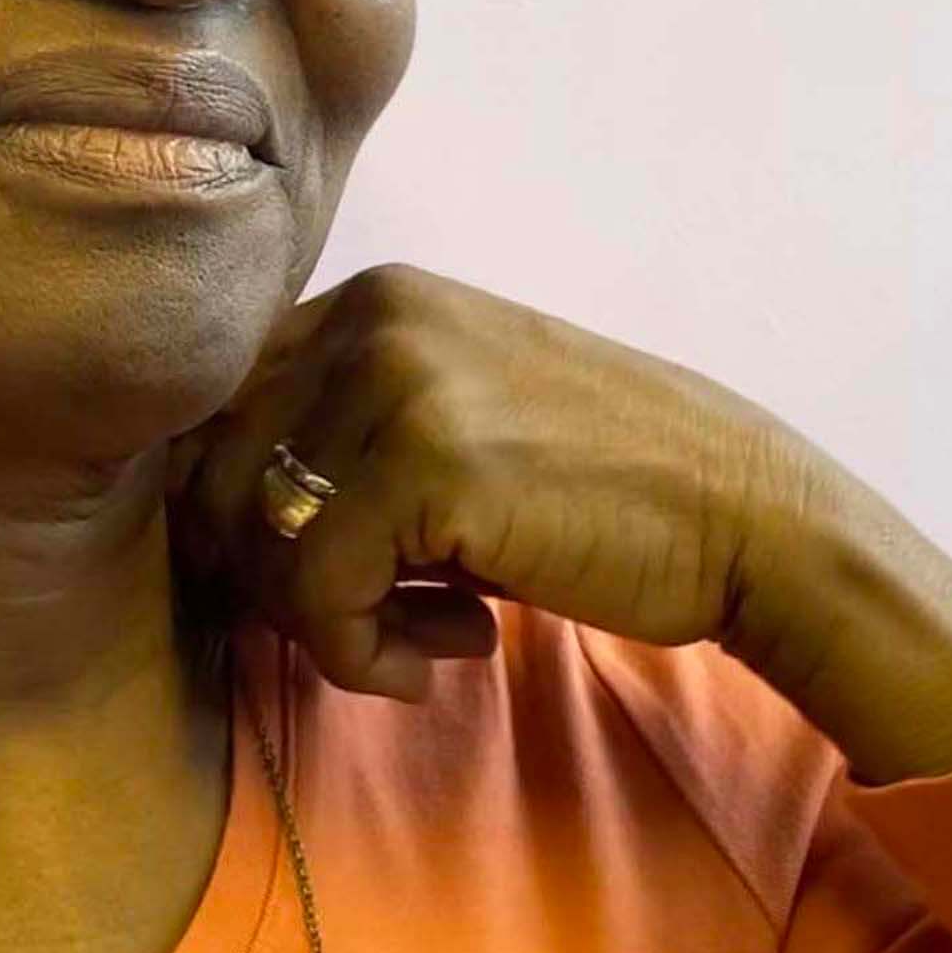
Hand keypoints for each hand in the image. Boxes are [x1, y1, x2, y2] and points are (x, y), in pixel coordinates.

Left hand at [165, 262, 825, 704]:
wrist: (747, 519)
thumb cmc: (599, 494)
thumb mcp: (454, 425)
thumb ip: (341, 438)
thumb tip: (203, 516)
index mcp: (369, 298)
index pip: (215, 409)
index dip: (237, 515)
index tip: (315, 579)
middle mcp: (371, 317)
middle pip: (213, 473)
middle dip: (269, 575)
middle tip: (365, 621)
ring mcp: (396, 382)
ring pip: (256, 537)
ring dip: (323, 622)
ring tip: (420, 637)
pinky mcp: (426, 465)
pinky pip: (317, 592)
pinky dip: (361, 654)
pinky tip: (455, 651)